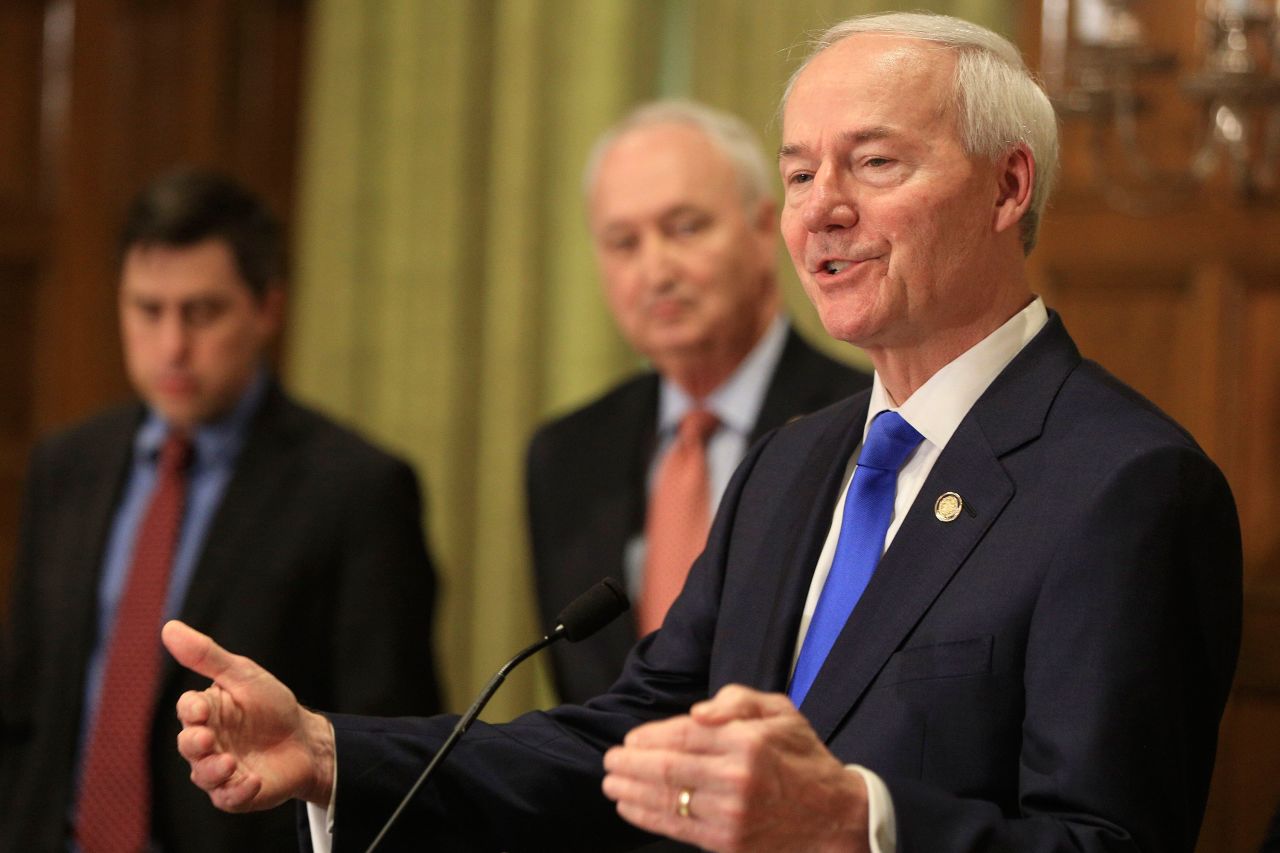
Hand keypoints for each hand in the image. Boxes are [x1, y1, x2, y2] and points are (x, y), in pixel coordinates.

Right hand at [161, 620, 335, 810]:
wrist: (305, 739)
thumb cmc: (271, 704)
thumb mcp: (243, 675)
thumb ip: (207, 656)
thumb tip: (168, 627)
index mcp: (207, 711)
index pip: (187, 710)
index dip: (191, 710)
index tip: (201, 708)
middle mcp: (208, 741)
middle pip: (189, 745)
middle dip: (194, 743)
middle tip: (208, 739)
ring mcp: (220, 768)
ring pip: (203, 775)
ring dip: (213, 771)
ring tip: (230, 764)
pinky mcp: (236, 792)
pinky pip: (228, 798)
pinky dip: (237, 792)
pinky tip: (253, 780)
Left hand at [601, 685, 868, 851]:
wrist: (836, 818)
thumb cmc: (803, 759)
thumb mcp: (782, 712)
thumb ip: (738, 700)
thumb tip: (697, 712)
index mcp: (746, 740)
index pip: (682, 734)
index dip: (649, 737)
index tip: (630, 739)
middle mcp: (735, 776)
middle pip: (667, 768)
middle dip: (629, 764)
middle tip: (610, 761)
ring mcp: (730, 813)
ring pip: (666, 799)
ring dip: (630, 791)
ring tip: (611, 784)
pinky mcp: (727, 841)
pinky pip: (677, 827)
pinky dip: (646, 816)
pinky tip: (629, 807)